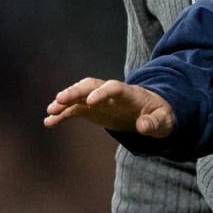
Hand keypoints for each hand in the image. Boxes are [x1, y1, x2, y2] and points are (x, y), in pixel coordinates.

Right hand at [43, 78, 175, 137]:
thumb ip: (154, 123)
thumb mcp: (163, 121)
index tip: (91, 102)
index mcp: (130, 93)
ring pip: (79, 95)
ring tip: (50, 111)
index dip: (102, 92)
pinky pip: (74, 110)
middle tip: (60, 100)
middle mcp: (111, 93)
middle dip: (76, 91)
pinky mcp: (92, 110)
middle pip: (91, 86)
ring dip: (65, 101)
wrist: (153, 113)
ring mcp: (100, 100)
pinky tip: (49, 122)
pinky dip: (62, 114)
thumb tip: (142, 126)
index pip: (114, 87)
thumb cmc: (160, 115)